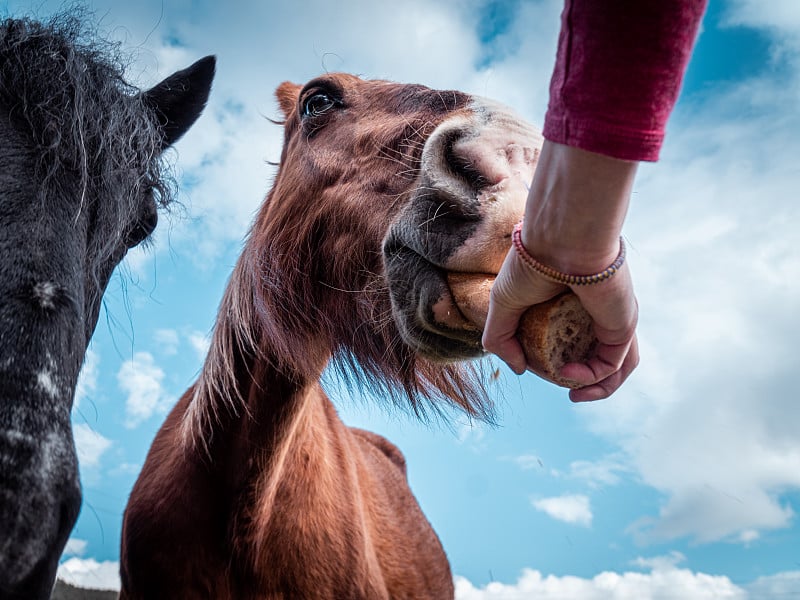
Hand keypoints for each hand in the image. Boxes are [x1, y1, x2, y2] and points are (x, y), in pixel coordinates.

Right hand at [481, 141, 639, 400]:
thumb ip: (502, 338)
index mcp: (572, 304)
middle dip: (579, 380)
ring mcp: (611, 320)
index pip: (572, 340)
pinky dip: (591, 376)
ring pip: (614, 366)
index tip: (534, 365)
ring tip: (574, 395)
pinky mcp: (623, 326)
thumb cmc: (532, 264)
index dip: (556, 360)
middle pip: (597, 356)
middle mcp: (596, 313)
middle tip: (560, 386)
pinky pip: (612, 364)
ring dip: (595, 389)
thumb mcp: (503, 305)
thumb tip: (517, 370)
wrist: (561, 241)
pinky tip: (567, 373)